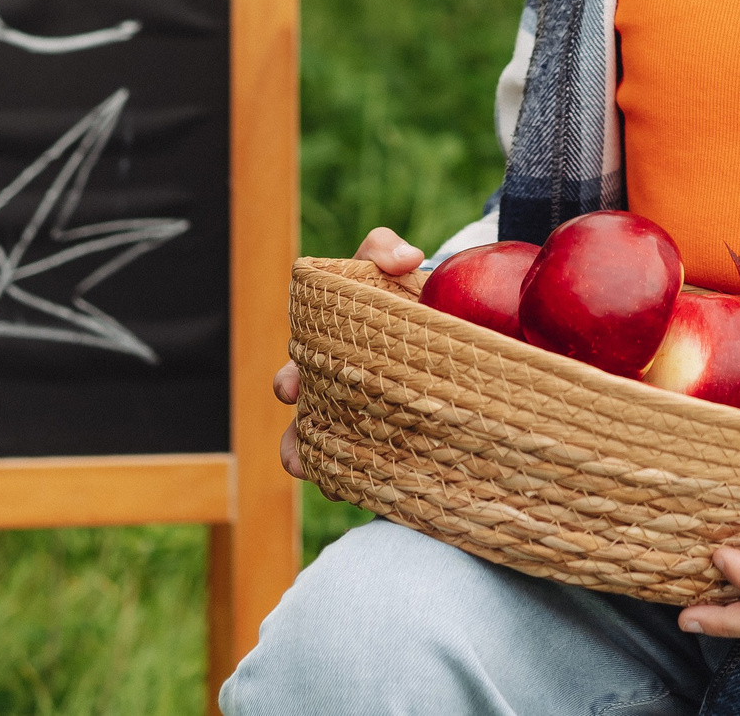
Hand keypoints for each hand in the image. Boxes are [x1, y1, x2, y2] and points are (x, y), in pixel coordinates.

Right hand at [275, 226, 426, 478]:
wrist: (449, 326)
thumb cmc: (406, 296)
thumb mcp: (394, 268)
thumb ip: (385, 249)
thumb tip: (406, 258)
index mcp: (326, 349)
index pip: (299, 365)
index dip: (290, 380)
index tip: (290, 391)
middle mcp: (333, 387)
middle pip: (309, 420)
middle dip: (294, 430)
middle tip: (309, 462)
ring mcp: (357, 415)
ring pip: (324, 445)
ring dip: (312, 460)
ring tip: (312, 474)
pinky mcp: (384, 439)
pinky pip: (361, 464)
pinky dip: (352, 477)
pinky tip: (354, 490)